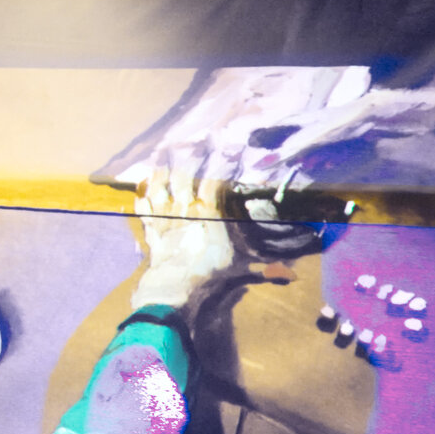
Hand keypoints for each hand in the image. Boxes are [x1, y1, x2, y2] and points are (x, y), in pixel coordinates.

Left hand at [116, 68, 346, 312]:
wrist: (174, 288)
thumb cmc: (209, 276)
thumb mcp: (240, 271)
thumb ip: (265, 269)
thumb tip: (293, 277)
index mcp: (208, 214)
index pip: (214, 182)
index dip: (220, 165)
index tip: (226, 149)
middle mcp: (186, 210)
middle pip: (183, 177)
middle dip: (186, 160)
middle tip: (188, 144)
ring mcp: (165, 219)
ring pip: (160, 187)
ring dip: (160, 173)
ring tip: (162, 159)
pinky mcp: (151, 231)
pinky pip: (143, 210)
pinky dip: (142, 199)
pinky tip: (142, 192)